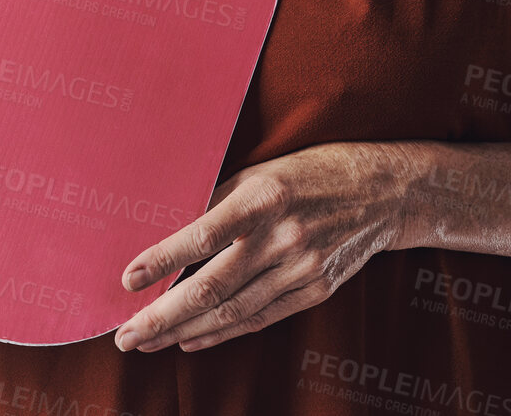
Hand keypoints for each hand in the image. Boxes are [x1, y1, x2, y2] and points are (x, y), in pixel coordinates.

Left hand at [113, 141, 410, 352]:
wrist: (384, 193)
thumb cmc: (310, 172)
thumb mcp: (262, 170)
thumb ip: (219, 199)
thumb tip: (167, 223)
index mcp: (264, 198)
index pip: (204, 235)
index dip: (164, 260)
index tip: (128, 279)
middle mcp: (283, 237)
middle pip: (213, 287)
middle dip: (164, 315)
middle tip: (126, 335)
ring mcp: (303, 269)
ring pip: (234, 311)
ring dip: (185, 330)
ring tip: (147, 340)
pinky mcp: (316, 291)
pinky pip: (261, 318)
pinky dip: (223, 331)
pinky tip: (192, 338)